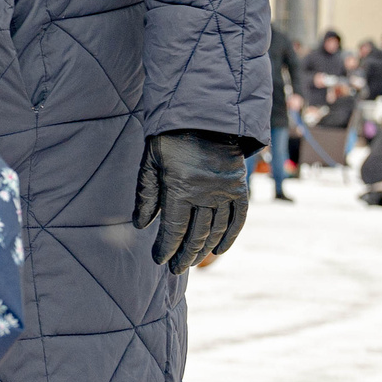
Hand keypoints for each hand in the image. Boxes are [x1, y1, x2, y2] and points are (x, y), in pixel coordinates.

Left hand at [133, 130, 249, 272]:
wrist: (207, 113)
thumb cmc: (171, 136)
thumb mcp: (151, 161)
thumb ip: (147, 194)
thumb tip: (141, 225)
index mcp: (180, 187)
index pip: (173, 229)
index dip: (166, 248)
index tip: (159, 259)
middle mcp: (205, 193)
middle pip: (195, 235)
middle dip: (183, 255)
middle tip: (175, 269)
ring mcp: (225, 191)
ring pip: (215, 231)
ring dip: (203, 250)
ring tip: (191, 262)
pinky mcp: (239, 186)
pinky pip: (238, 219)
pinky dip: (230, 237)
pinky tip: (219, 250)